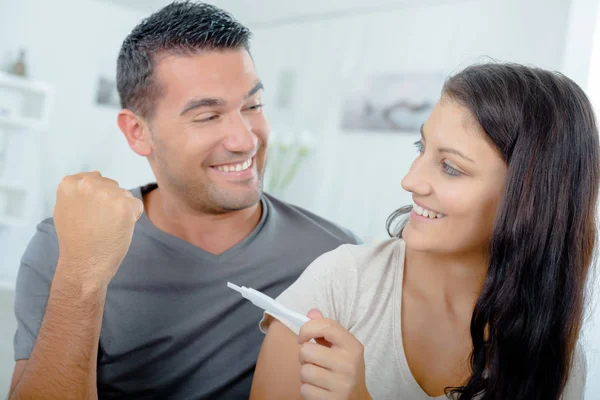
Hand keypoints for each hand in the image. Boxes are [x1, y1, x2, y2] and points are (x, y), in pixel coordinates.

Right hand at [53, 171, 142, 287]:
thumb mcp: (65, 208)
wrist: (83, 264)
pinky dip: (132, 218)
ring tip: (107, 227)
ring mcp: (108, 194)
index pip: (95, 179)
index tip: (88, 214)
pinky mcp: (125, 206)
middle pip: (111, 186)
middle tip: (98, 223)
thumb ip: (78, 190)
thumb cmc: (75, 240)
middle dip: (110, 202)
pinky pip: (136, 206)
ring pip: (124, 195)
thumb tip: (95, 175)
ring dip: (121, 209)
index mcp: (71, 183)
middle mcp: (88, 184)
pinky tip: (118, 230)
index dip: (95, 199)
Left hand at [297, 309, 371, 399]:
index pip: (326, 326)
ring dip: (306, 375)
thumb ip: (327, 331)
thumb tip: (312, 312)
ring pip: (304, 371)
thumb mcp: (342, 349)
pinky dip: (307, 390)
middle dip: (305, 356)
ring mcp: (341, 384)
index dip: (307, 328)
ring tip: (318, 376)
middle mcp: (349, 364)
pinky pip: (304, 390)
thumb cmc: (345, 370)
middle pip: (307, 350)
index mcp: (353, 347)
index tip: (302, 337)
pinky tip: (319, 389)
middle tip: (314, 361)